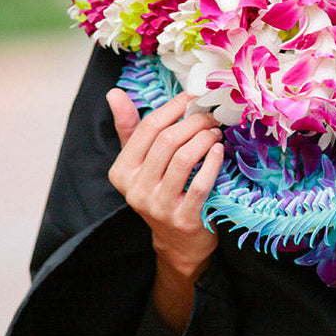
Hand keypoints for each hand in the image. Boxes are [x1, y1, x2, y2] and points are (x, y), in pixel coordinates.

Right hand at [107, 88, 223, 329]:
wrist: (178, 242)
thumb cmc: (160, 190)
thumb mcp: (140, 162)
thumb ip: (129, 128)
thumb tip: (114, 93)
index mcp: (122, 172)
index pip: (147, 128)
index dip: (173, 107)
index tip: (193, 96)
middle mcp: (135, 190)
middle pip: (167, 141)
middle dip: (194, 122)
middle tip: (211, 116)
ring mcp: (158, 207)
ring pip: (184, 158)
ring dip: (205, 138)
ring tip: (216, 132)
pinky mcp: (183, 220)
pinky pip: (200, 184)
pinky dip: (213, 162)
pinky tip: (220, 151)